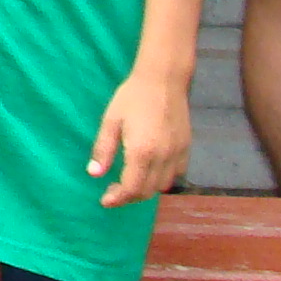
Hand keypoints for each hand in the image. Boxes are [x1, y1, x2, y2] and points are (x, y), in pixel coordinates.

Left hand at [90, 71, 192, 207]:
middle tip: (114, 191)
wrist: (163, 79)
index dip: (117, 199)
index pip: (131, 189)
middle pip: (147, 192)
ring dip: (146, 189)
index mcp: (141, 152)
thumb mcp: (111, 121)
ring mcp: (177, 153)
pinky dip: (163, 178)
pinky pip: (177, 173)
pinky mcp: (186, 147)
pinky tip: (151, 169)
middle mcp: (162, 157)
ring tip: (131, 181)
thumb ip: (103, 150)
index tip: (105, 200)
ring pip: (163, 186)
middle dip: (129, 197)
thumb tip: (94, 174)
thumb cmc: (132, 97)